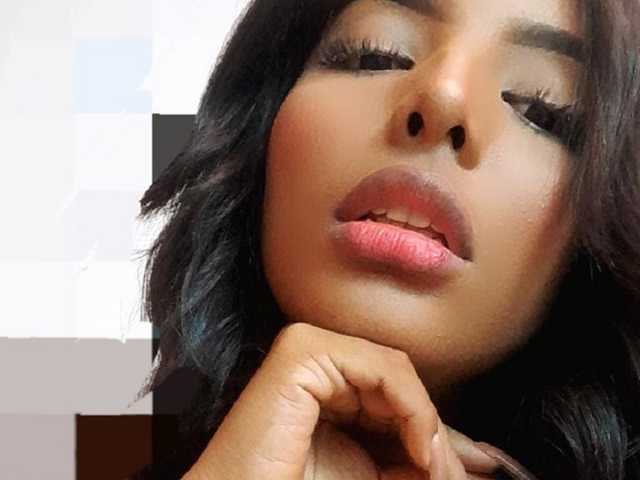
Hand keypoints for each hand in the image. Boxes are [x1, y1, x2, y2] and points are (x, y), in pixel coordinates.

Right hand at [183, 322, 501, 478]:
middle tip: (455, 476)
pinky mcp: (303, 351)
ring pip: (396, 375)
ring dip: (426, 426)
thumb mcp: (375, 476)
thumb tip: (484, 463)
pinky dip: (413, 408)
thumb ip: (419, 461)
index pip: (397, 398)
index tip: (482, 465)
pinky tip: (420, 449)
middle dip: (434, 435)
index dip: (437, 433)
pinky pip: (382, 370)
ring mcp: (308, 349)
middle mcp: (318, 360)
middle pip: (400, 386)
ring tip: (434, 472)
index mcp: (328, 387)